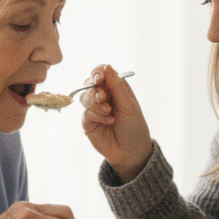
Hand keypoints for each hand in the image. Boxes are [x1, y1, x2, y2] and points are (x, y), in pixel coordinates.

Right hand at [80, 64, 152, 182]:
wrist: (131, 152)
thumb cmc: (134, 127)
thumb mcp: (129, 105)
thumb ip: (117, 86)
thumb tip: (107, 66)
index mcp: (115, 88)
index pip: (101, 72)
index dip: (97, 72)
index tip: (99, 78)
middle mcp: (103, 96)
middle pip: (89, 83)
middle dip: (95, 89)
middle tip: (103, 97)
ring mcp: (94, 109)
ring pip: (84, 97)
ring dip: (96, 103)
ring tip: (109, 112)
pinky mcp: (88, 122)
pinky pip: (86, 113)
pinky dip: (97, 116)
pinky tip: (109, 121)